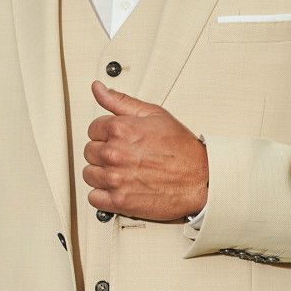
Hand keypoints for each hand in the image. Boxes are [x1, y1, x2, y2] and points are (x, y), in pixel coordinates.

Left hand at [84, 80, 208, 220]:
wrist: (201, 179)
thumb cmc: (182, 149)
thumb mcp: (154, 114)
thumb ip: (121, 101)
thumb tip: (98, 89)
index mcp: (120, 129)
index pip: (92, 129)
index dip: (105, 133)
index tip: (117, 139)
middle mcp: (114, 154)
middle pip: (89, 152)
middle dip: (103, 153)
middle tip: (123, 156)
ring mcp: (116, 179)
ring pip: (89, 175)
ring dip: (101, 174)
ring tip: (121, 172)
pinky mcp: (120, 201)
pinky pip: (94, 198)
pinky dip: (103, 195)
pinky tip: (118, 188)